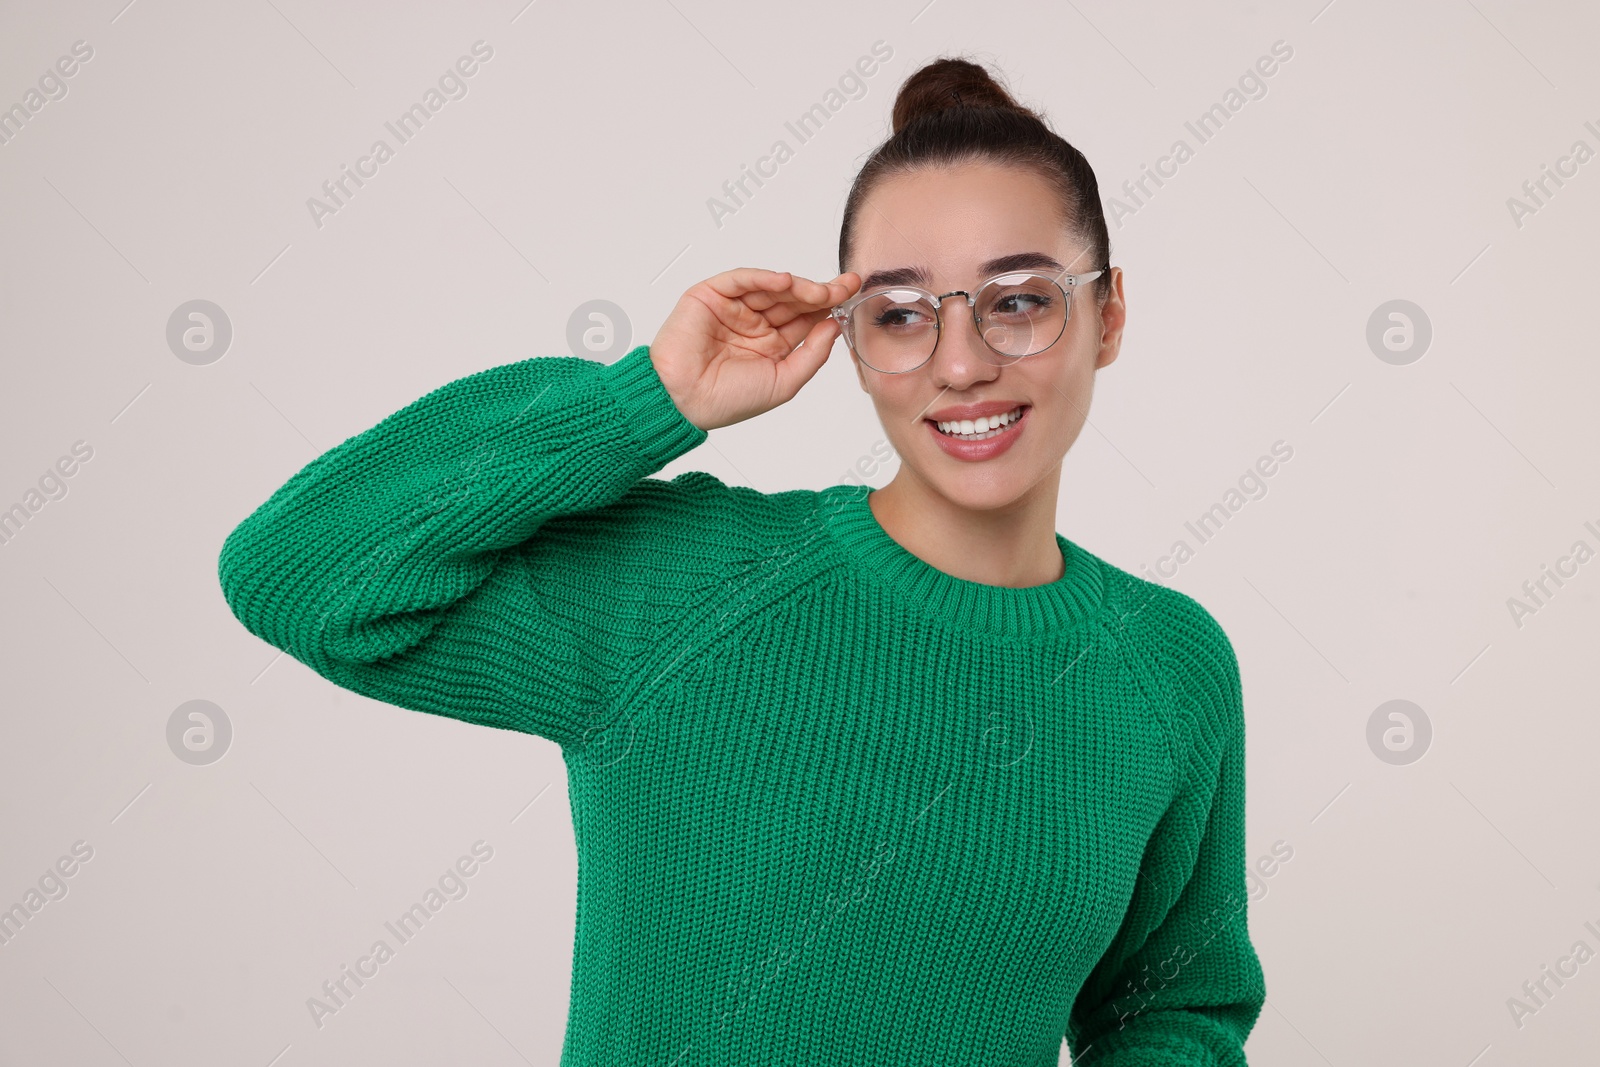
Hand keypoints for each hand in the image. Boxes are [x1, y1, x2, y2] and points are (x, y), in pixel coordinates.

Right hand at [649, 268, 861, 430]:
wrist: (683, 401)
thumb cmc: (727, 400)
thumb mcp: (784, 382)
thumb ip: (812, 355)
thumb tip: (835, 326)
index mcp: (771, 345)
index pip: (805, 318)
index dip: (828, 305)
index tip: (851, 295)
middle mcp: (753, 323)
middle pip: (792, 299)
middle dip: (820, 292)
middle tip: (845, 286)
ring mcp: (733, 308)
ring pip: (770, 288)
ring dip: (797, 287)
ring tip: (820, 291)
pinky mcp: (710, 295)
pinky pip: (741, 280)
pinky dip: (762, 278)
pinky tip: (785, 281)